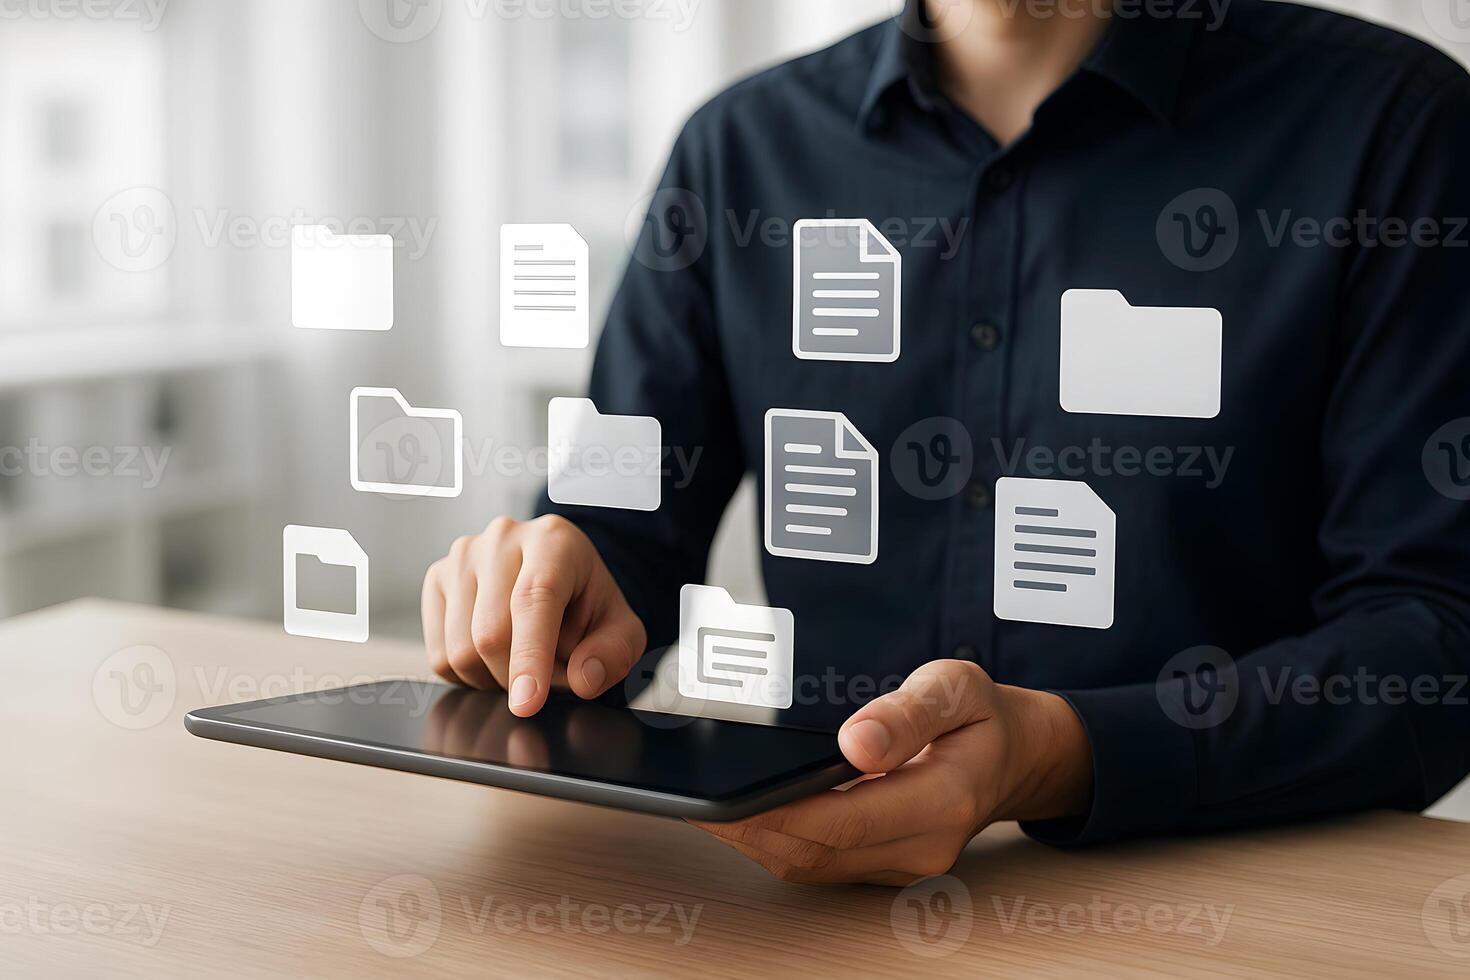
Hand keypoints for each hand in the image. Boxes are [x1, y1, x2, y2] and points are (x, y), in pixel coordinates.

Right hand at [421, 515, 645, 716]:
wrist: (558, 577)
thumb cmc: (586, 603)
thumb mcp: (621, 629)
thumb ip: (613, 653)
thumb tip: (584, 678)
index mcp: (553, 541)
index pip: (534, 599)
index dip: (530, 655)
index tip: (527, 701)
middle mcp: (502, 539)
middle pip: (491, 634)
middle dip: (521, 676)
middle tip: (549, 675)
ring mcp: (462, 556)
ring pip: (460, 650)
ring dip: (494, 678)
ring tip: (523, 660)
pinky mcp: (437, 579)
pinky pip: (439, 656)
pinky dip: (469, 675)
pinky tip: (494, 657)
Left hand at [691, 660, 1092, 884]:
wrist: (1015, 755)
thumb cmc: (982, 716)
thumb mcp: (956, 687)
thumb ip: (908, 713)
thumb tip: (856, 742)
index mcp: (943, 799)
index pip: (845, 819)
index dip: (780, 812)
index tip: (729, 797)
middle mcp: (923, 845)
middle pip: (817, 850)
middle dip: (751, 829)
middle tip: (697, 800)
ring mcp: (903, 864)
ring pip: (812, 865)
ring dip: (757, 841)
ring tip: (708, 806)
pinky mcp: (885, 866)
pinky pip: (821, 864)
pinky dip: (777, 842)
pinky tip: (746, 815)